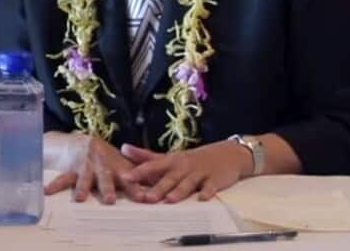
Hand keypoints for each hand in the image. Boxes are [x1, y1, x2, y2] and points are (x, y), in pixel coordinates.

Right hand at [44, 133, 148, 204]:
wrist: (79, 141)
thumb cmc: (105, 157)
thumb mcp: (121, 162)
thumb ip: (136, 173)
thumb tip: (157, 185)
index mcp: (116, 164)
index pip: (128, 177)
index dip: (135, 186)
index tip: (142, 197)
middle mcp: (101, 164)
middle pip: (105, 176)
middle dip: (107, 187)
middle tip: (109, 200)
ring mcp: (85, 165)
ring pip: (84, 177)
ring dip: (82, 187)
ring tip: (79, 198)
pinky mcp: (71, 166)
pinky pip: (62, 177)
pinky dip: (55, 184)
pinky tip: (47, 191)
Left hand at [118, 141, 252, 202]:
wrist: (226, 154)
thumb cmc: (192, 159)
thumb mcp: (170, 157)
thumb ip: (146, 156)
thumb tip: (123, 148)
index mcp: (171, 161)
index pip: (152, 166)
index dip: (139, 172)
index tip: (125, 178)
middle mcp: (183, 166)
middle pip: (169, 178)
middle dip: (157, 187)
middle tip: (145, 198)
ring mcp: (200, 173)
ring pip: (188, 183)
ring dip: (179, 191)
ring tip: (169, 200)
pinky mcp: (215, 180)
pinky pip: (211, 187)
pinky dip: (207, 192)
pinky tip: (202, 198)